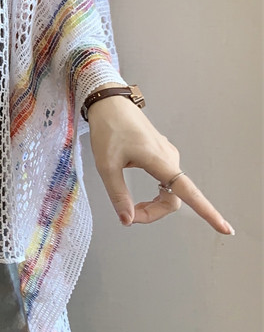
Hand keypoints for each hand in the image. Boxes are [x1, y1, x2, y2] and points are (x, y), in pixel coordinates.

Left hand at [86, 95, 233, 234]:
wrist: (108, 103)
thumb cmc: (108, 128)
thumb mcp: (106, 165)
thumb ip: (118, 194)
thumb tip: (127, 219)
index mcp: (160, 160)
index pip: (189, 193)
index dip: (208, 212)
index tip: (226, 229)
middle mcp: (169, 157)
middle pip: (173, 198)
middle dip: (153, 212)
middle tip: (129, 216)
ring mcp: (166, 154)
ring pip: (169, 190)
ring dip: (153, 203)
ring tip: (130, 206)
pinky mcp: (160, 153)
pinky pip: (165, 180)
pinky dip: (155, 193)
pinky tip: (141, 193)